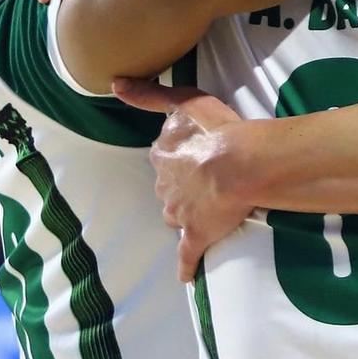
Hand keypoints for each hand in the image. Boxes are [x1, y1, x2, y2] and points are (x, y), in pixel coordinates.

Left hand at [114, 78, 253, 280]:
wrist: (242, 165)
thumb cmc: (219, 131)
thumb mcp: (186, 100)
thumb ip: (150, 94)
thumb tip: (115, 83)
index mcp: (163, 156)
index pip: (165, 157)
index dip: (181, 156)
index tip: (197, 154)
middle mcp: (165, 186)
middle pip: (169, 187)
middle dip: (183, 185)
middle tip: (208, 179)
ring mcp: (179, 213)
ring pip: (176, 215)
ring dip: (187, 214)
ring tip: (208, 210)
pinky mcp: (196, 235)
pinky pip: (187, 255)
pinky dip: (186, 266)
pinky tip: (186, 275)